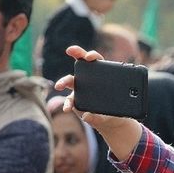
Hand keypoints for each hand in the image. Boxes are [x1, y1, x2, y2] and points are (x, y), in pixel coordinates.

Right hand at [54, 45, 141, 160]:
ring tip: (58, 86)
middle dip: (76, 54)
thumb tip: (86, 116)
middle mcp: (90, 80)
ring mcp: (81, 89)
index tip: (89, 57)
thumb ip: (99, 116)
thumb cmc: (115, 114)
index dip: (92, 56)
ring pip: (70, 81)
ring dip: (63, 81)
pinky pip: (69, 100)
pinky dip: (66, 103)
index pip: (97, 61)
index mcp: (103, 77)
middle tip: (70, 50)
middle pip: (82, 64)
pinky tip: (66, 109)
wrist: (110, 122)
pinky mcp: (76, 100)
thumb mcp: (112, 116)